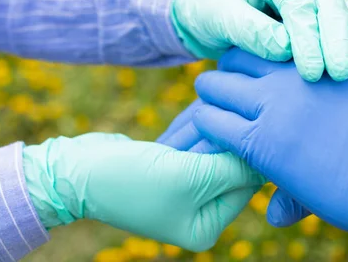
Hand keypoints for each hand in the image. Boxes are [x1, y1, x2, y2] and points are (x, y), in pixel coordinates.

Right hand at [23, 133, 263, 250]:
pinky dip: (188, 131)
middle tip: (202, 121)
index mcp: (208, 225)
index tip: (233, 123)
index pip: (246, 183)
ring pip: (213, 148)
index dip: (242, 151)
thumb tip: (270, 157)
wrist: (78, 171)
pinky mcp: (176, 168)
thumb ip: (233, 167)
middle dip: (217, 139)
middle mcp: (202, 211)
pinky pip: (195, 143)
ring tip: (182, 127)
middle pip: (231, 164)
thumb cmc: (131, 179)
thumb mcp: (190, 176)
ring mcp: (189, 189)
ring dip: (201, 131)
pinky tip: (178, 126)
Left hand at [172, 0, 347, 81]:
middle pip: (328, 1)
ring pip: (346, 11)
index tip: (311, 71)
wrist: (214, 8)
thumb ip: (248, 29)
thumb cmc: (212, 9)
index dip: (306, 34)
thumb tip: (284, 49)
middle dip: (338, 38)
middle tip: (341, 73)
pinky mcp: (328, 11)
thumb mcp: (219, 15)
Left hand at [189, 21, 347, 241]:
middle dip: (230, 69)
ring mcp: (273, 108)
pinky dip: (207, 124)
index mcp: (319, 51)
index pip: (268, 36)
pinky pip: (212, 123)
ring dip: (212, 95)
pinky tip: (216, 134)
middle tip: (229, 85)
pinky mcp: (261, 146)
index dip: (257, 49)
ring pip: (215, 87)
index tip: (254, 65)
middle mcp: (290, 73)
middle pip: (235, 57)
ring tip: (216, 108)